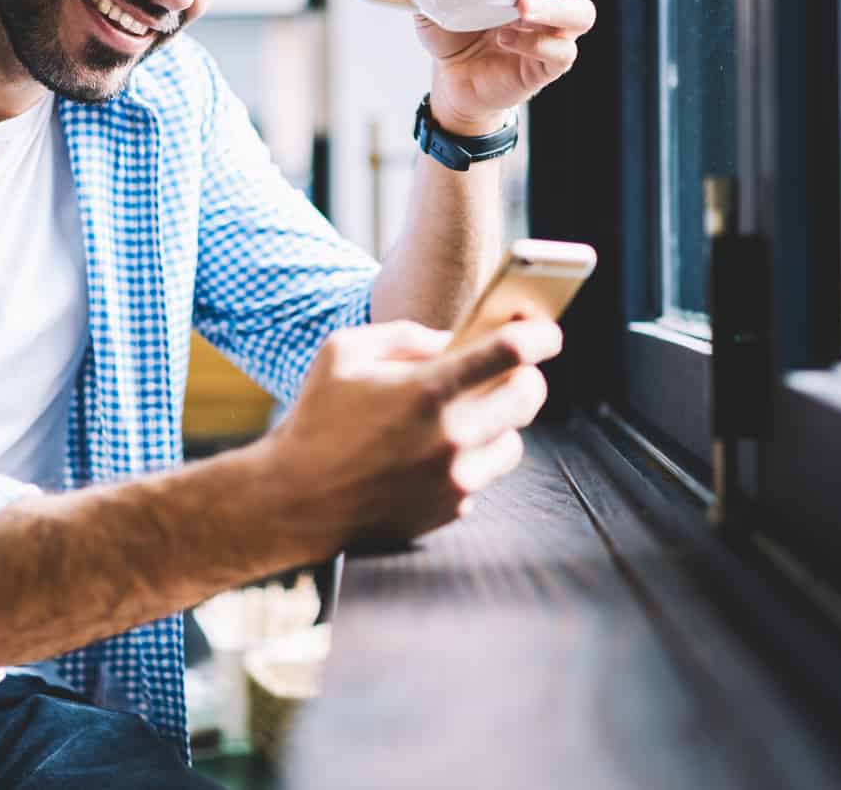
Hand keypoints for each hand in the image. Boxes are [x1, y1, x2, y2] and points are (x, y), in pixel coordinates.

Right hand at [262, 318, 561, 554]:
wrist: (294, 499)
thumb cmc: (316, 419)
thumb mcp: (344, 351)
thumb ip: (405, 336)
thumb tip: (453, 339)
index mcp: (427, 389)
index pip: (511, 352)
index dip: (539, 335)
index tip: (546, 331)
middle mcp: (450, 437)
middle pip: (529, 396)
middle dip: (527, 377)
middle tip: (512, 372)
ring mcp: (454, 479)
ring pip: (514, 442)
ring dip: (499, 424)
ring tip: (466, 416)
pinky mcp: (451, 509)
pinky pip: (483, 476)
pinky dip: (471, 460)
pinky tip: (436, 453)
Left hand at [371, 0, 595, 134]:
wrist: (454, 80)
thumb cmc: (454, 30)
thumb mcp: (426, 1)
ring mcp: (554, 32)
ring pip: (580, 13)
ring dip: (553, 7)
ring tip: (519, 8)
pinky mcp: (547, 66)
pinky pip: (561, 53)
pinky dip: (537, 45)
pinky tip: (506, 41)